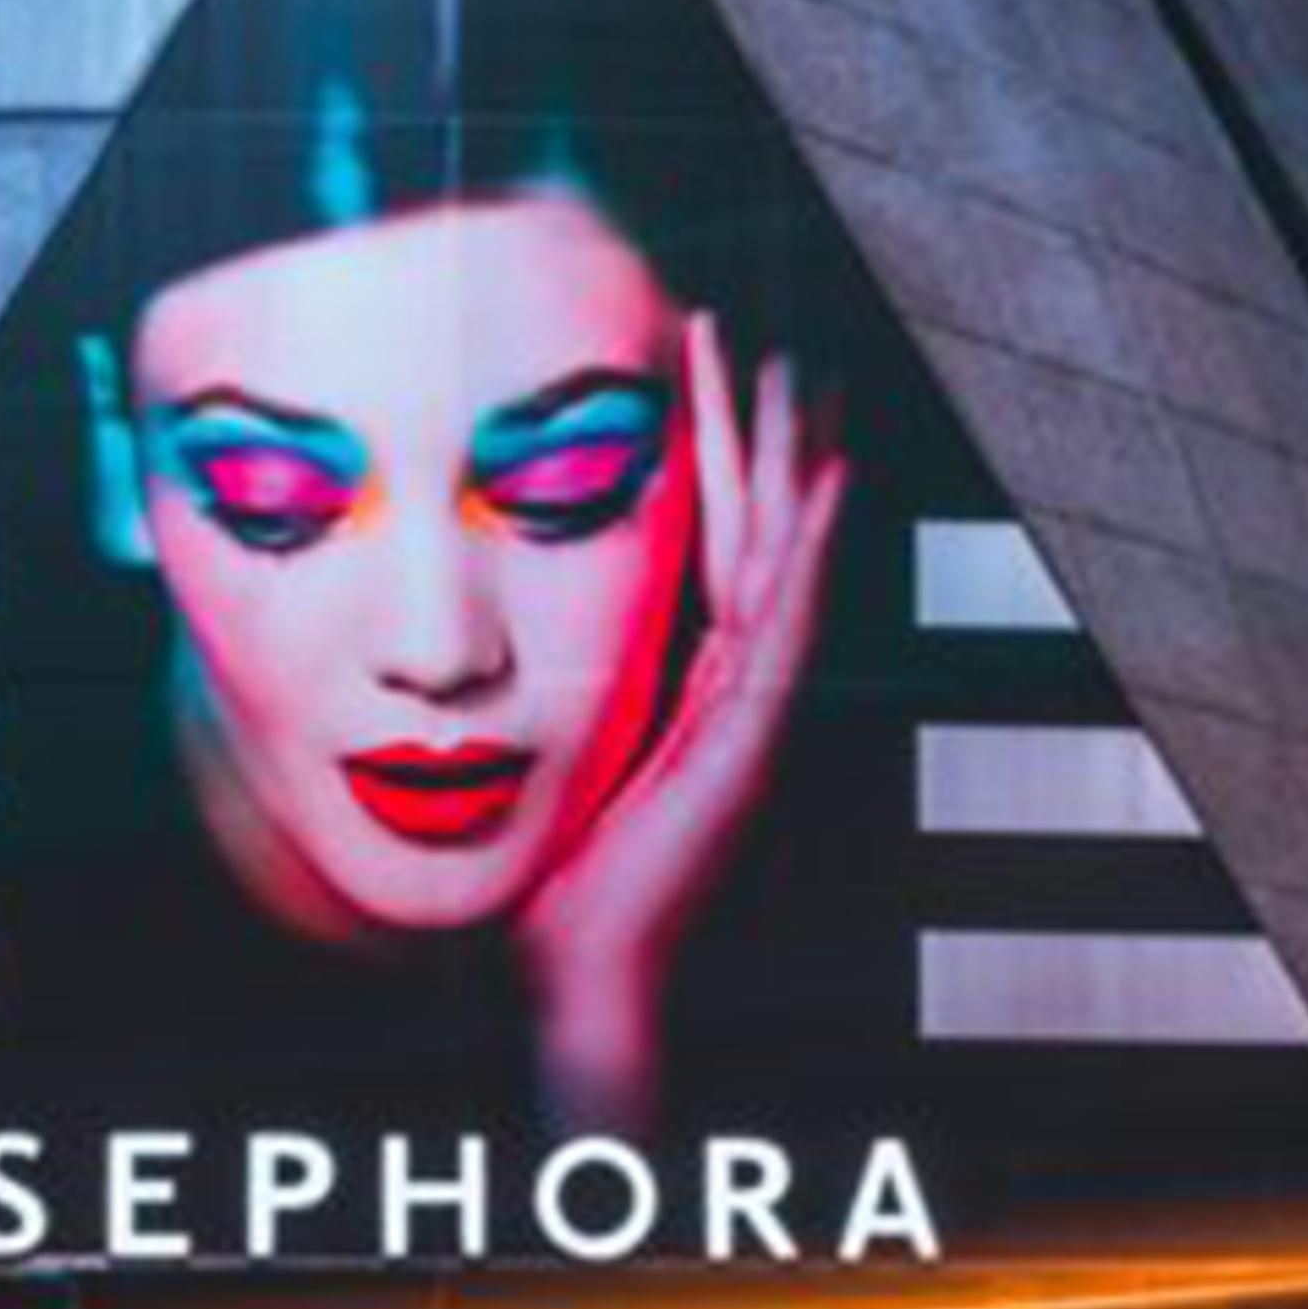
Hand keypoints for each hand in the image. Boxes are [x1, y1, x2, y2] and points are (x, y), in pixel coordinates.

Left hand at [520, 312, 849, 1132]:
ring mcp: (750, 709)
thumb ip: (547, 697)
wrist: (578, 968)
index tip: (700, 376)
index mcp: (690, 687)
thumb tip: (481, 642)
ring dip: (787, 463)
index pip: (710, 549)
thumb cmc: (552, 879)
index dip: (711, 463)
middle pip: (756, 532)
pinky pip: (785, 619)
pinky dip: (808, 548)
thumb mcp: (549, 757)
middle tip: (756, 340)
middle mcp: (732, 688)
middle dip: (757, 435)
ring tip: (797, 376)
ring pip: (780, 556)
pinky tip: (826, 482)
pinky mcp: (748, 734)